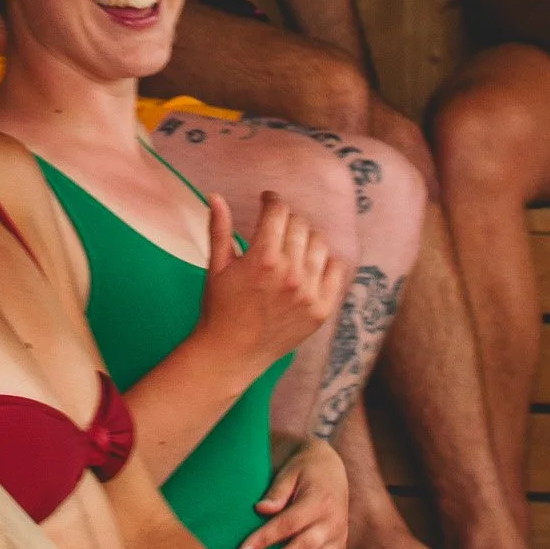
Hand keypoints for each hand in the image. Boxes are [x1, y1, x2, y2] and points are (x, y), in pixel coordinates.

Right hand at [197, 191, 348, 388]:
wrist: (232, 353)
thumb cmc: (220, 307)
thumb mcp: (217, 266)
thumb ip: (219, 228)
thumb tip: (215, 195)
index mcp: (263, 259)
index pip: (278, 212)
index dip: (272, 200)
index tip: (268, 201)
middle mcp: (290, 274)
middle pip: (299, 225)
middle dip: (286, 220)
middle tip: (276, 228)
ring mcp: (309, 293)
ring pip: (319, 244)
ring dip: (305, 239)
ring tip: (292, 246)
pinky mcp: (321, 309)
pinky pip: (335, 270)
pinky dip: (324, 262)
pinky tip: (308, 265)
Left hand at [238, 438, 347, 548]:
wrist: (332, 467)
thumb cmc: (305, 469)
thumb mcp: (290, 471)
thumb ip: (277, 491)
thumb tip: (261, 509)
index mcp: (318, 502)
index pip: (287, 524)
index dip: (264, 539)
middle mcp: (332, 522)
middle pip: (304, 547)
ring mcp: (338, 538)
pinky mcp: (340, 548)